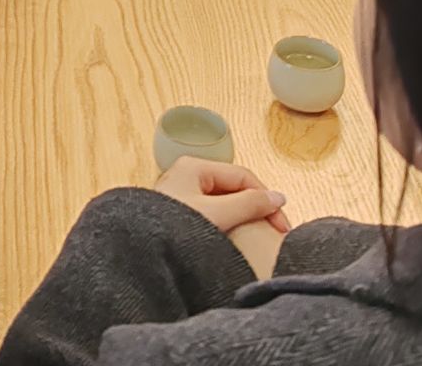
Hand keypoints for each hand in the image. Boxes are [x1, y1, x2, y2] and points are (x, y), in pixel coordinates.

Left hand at [153, 156, 290, 242]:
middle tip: (274, 233)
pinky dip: (227, 226)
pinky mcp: (177, 217)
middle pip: (233, 188)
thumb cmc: (173, 228)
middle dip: (255, 208)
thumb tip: (278, 197)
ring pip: (222, 203)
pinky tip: (235, 240)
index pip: (242, 176)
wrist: (139, 254)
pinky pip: (211, 216)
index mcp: (195, 167)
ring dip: (242, 218)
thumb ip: (249, 204)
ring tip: (258, 238)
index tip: (282, 226)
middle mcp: (186, 177)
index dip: (266, 198)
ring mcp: (181, 196)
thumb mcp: (217, 214)